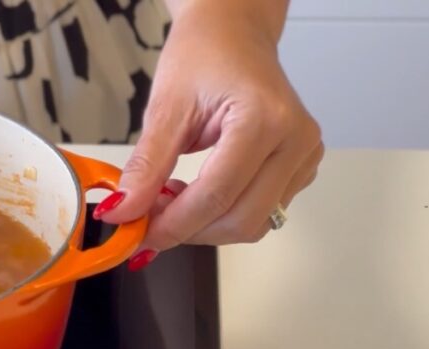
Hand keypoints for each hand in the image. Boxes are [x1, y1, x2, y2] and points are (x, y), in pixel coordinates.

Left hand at [94, 1, 322, 269]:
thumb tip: (124, 212)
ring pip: (253, 224)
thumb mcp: (166, 106)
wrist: (234, 34)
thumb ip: (147, 165)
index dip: (173, 224)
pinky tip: (196, 194)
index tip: (137, 235)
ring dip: (205, 226)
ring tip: (170, 201)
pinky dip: (222, 215)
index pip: (217, 195)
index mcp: (265, 119)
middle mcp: (295, 141)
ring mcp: (304, 157)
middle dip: (189, 230)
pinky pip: (261, 212)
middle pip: (240, 219)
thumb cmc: (204, 55)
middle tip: (147, 222)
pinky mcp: (300, 168)